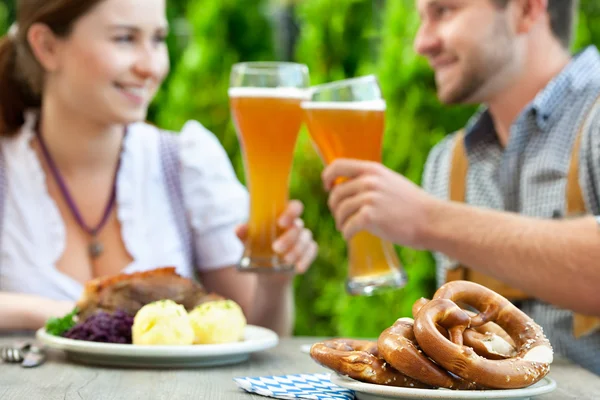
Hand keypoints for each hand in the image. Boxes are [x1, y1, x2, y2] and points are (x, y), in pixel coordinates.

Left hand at [235, 200, 317, 274]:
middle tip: (276, 248)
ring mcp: (303, 238)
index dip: (291, 212)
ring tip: (285, 261)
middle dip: (288, 238)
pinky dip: (305, 260)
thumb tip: (239, 228)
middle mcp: (295, 225)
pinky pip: (311, 252)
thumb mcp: (248, 242)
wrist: (266, 272)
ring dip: (296, 251)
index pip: (294, 207)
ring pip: (306, 240)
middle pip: (298, 226)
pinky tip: (297, 268)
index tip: (281, 222)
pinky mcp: (308, 252)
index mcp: (282, 217)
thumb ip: (244, 234)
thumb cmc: (258, 250)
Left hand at [322, 159, 437, 247]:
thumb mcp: (391, 182)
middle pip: (336, 193)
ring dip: (340, 222)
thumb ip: (371, 180)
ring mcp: (369, 198)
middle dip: (335, 208)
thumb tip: (348, 186)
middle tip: (341, 217)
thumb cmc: (413, 205)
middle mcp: (369, 181)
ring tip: (345, 228)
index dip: (327, 177)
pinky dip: (346, 233)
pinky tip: (349, 236)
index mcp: (373, 170)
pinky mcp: (370, 217)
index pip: (338, 165)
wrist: (432, 220)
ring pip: (340, 211)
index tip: (327, 188)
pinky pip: (348, 226)